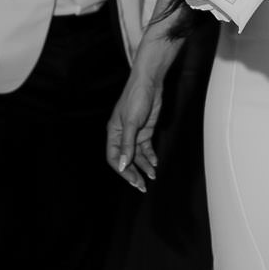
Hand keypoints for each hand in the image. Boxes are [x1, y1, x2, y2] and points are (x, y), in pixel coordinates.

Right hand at [106, 56, 165, 192]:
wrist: (149, 83)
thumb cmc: (135, 99)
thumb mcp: (131, 123)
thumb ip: (128, 145)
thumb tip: (122, 165)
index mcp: (113, 133)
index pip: (113, 157)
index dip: (122, 170)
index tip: (133, 179)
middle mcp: (122, 136)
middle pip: (125, 159)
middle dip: (133, 173)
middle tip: (142, 186)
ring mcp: (134, 134)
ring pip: (137, 156)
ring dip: (144, 166)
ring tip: (152, 176)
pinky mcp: (145, 131)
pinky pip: (145, 149)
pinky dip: (150, 157)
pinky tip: (155, 163)